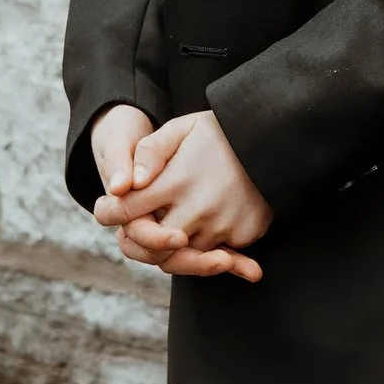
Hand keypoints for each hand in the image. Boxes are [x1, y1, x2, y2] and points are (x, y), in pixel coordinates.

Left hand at [96, 108, 270, 281]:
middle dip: (142, 239)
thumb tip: (126, 185)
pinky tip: (205, 223)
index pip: (126, 211)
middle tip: (141, 225)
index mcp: (176, 181)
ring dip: (174, 245)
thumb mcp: (181, 129)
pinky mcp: (245, 235)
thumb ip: (149, 153)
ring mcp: (223, 225)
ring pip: (183, 255)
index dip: (110, 212)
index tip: (107, 209)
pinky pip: (214, 253)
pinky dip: (206, 245)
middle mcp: (198, 209)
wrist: (275, 138)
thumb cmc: (219, 132)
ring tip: (174, 221)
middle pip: (153, 247)